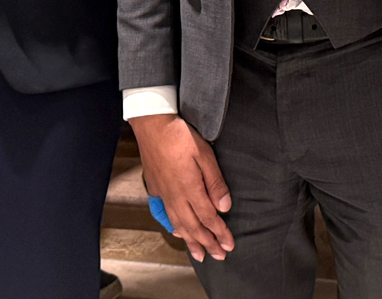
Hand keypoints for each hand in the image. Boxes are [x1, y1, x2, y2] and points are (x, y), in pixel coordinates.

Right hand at [131, 113, 232, 262]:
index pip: (208, 218)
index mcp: (189, 188)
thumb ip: (215, 182)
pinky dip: (174, 227)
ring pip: (179, 224)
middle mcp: (175, 196)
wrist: (152, 124)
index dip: (219, 233)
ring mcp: (164, 193)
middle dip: (207, 243)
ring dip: (191, 241)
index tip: (229, 245)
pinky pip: (166, 215)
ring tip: (200, 254)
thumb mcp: (204, 154)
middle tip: (219, 256)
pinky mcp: (156, 188)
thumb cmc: (180, 135)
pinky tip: (178, 232)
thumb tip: (224, 206)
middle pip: (194, 227)